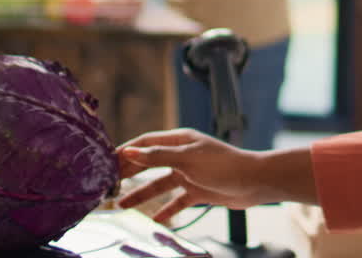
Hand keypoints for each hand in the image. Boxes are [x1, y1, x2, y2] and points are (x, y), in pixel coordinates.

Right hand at [116, 129, 266, 223]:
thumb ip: (158, 158)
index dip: (127, 151)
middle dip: (130, 174)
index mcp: (180, 141)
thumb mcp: (187, 159)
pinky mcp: (198, 191)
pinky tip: (153, 220)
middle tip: (109, 185)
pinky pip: (176, 201)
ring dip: (141, 194)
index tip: (106, 161)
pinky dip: (165, 210)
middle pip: (149, 163)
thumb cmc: (224, 165)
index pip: (146, 143)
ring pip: (160, 185)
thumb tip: (129, 152)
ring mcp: (190, 174)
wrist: (254, 182)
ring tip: (122, 205)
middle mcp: (182, 155)